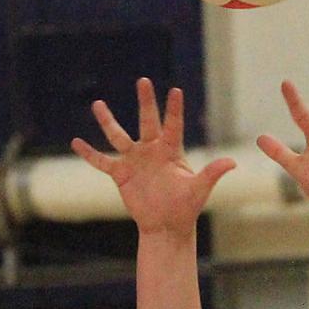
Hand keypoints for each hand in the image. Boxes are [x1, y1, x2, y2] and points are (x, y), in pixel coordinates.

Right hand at [71, 77, 235, 236]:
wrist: (166, 227)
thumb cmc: (185, 208)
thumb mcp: (199, 190)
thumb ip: (212, 174)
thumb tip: (233, 163)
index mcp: (171, 151)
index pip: (173, 125)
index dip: (174, 109)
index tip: (175, 91)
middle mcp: (151, 150)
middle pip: (147, 121)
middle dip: (145, 102)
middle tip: (143, 81)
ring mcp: (134, 160)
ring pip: (119, 136)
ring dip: (108, 121)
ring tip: (97, 104)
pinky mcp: (121, 175)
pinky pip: (102, 162)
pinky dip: (89, 154)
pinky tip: (76, 142)